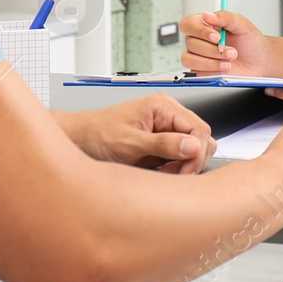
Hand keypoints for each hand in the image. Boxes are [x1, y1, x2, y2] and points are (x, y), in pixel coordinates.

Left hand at [61, 95, 215, 173]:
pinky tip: (162, 174)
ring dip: (186, 165)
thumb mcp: (130, 143)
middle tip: (175, 174)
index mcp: (163, 106)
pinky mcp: (163, 144)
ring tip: (165, 174)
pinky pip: (183, 156)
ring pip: (195, 148)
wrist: (81, 141)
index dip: (196, 152)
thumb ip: (162, 145)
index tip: (185, 171)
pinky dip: (178, 168)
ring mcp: (167, 129)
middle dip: (193, 159)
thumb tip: (192, 146)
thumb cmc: (98, 135)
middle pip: (202, 138)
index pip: (198, 129)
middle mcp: (168, 115)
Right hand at [180, 9, 278, 75]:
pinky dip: (212, 71)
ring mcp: (198, 55)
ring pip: (189, 59)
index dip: (199, 31)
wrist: (259, 61)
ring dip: (211, 62)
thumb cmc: (250, 41)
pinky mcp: (201, 70)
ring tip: (228, 62)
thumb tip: (207, 15)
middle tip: (231, 51)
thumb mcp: (242, 24)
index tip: (216, 36)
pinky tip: (224, 68)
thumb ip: (225, 17)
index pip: (188, 24)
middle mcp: (199, 39)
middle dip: (213, 50)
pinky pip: (196, 72)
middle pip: (190, 43)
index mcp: (204, 24)